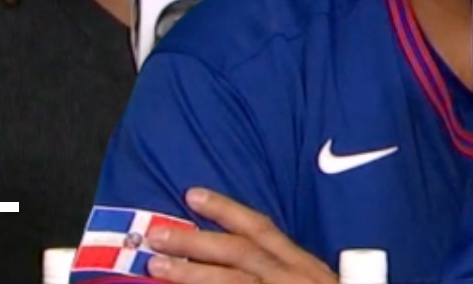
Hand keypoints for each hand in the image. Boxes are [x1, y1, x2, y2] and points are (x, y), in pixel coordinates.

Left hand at [145, 187, 337, 283]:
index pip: (261, 230)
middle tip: (158, 233)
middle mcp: (292, 279)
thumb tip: (241, 257)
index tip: (192, 195)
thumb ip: (284, 267)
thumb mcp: (315, 281)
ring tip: (157, 266)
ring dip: (191, 275)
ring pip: (232, 283)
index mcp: (302, 266)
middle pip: (240, 254)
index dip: (226, 210)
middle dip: (197, 241)